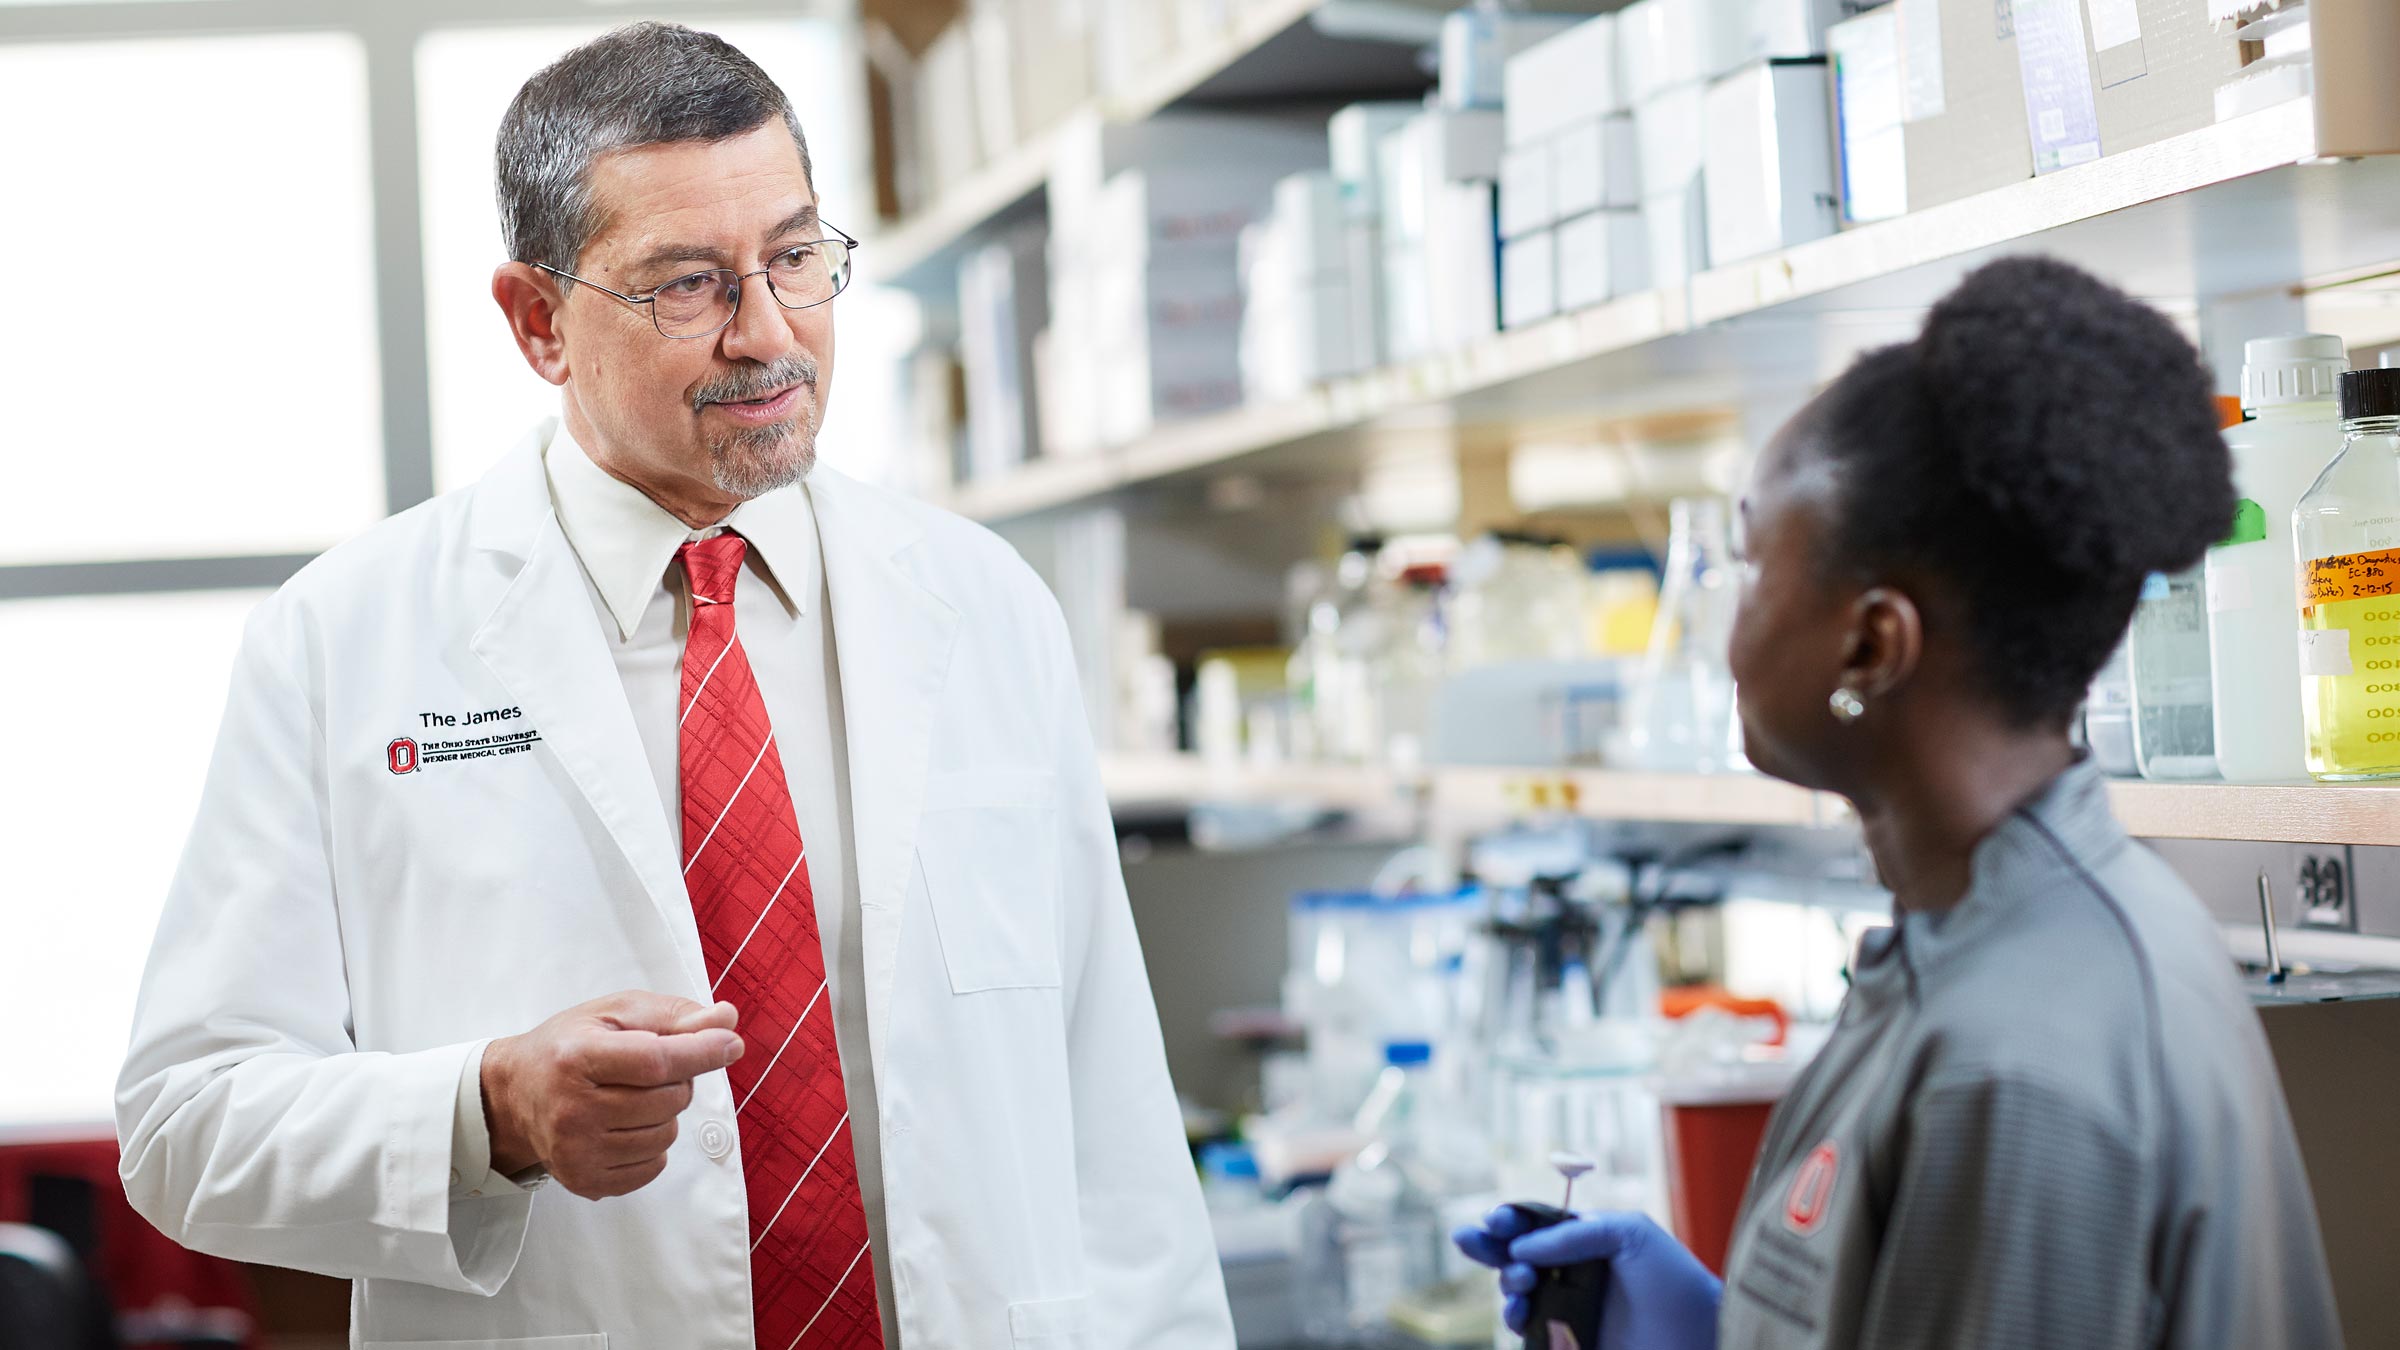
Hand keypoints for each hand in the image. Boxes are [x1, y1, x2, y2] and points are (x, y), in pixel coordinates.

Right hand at [480, 991, 743, 1198]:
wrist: (514, 1095)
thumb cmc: (569, 1045)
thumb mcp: (614, 1013)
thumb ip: (673, 1015)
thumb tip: (726, 1020)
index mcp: (577, 1058)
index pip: (656, 1061)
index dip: (701, 1052)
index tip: (731, 1045)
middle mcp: (572, 1110)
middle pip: (668, 1100)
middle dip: (677, 1080)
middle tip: (648, 1071)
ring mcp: (576, 1152)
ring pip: (666, 1135)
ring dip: (665, 1114)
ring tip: (632, 1097)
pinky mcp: (584, 1181)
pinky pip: (653, 1167)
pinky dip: (653, 1145)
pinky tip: (625, 1126)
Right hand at [1453, 1208, 1720, 1349]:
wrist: (1701, 1338)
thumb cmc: (1674, 1282)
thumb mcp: (1630, 1234)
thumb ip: (1574, 1233)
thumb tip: (1522, 1247)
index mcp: (1585, 1242)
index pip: (1534, 1225)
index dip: (1509, 1220)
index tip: (1496, 1221)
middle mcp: (1572, 1275)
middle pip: (1514, 1256)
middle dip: (1488, 1246)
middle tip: (1468, 1239)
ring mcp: (1568, 1312)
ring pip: (1516, 1294)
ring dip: (1506, 1283)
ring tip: (1522, 1283)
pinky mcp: (1568, 1345)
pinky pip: (1529, 1334)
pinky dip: (1516, 1320)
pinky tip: (1520, 1311)